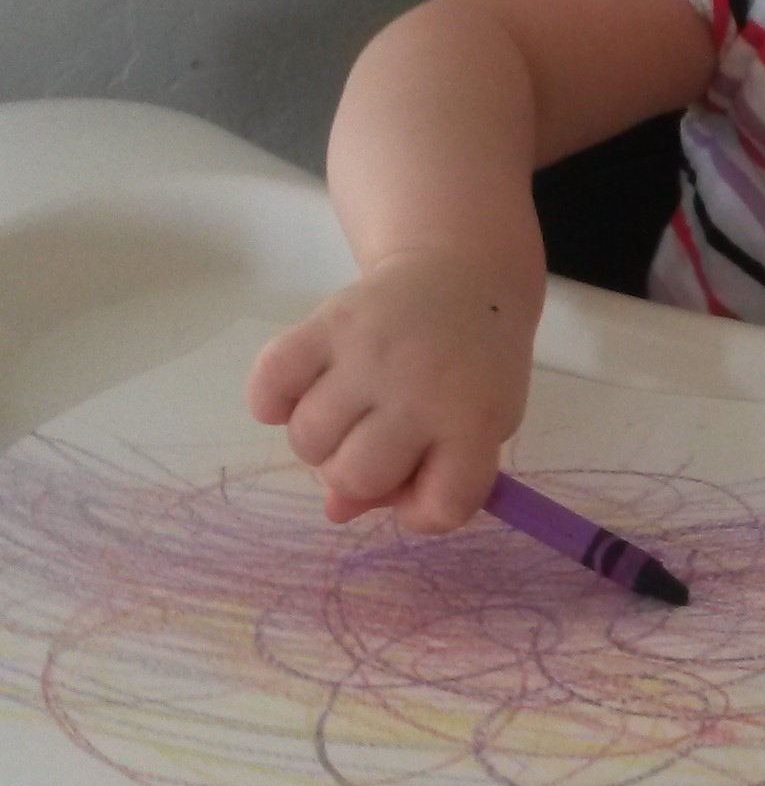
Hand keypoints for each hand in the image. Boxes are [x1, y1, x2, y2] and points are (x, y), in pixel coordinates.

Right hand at [246, 251, 538, 530]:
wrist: (461, 276)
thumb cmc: (472, 368)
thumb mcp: (474, 428)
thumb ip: (418, 479)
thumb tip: (334, 509)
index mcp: (474, 421)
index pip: (441, 506)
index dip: (423, 509)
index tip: (422, 480)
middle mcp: (420, 390)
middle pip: (356, 477)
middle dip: (357, 474)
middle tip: (373, 440)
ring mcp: (369, 355)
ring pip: (308, 440)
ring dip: (317, 441)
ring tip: (342, 413)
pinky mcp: (326, 323)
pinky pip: (269, 386)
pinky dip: (271, 402)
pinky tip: (298, 394)